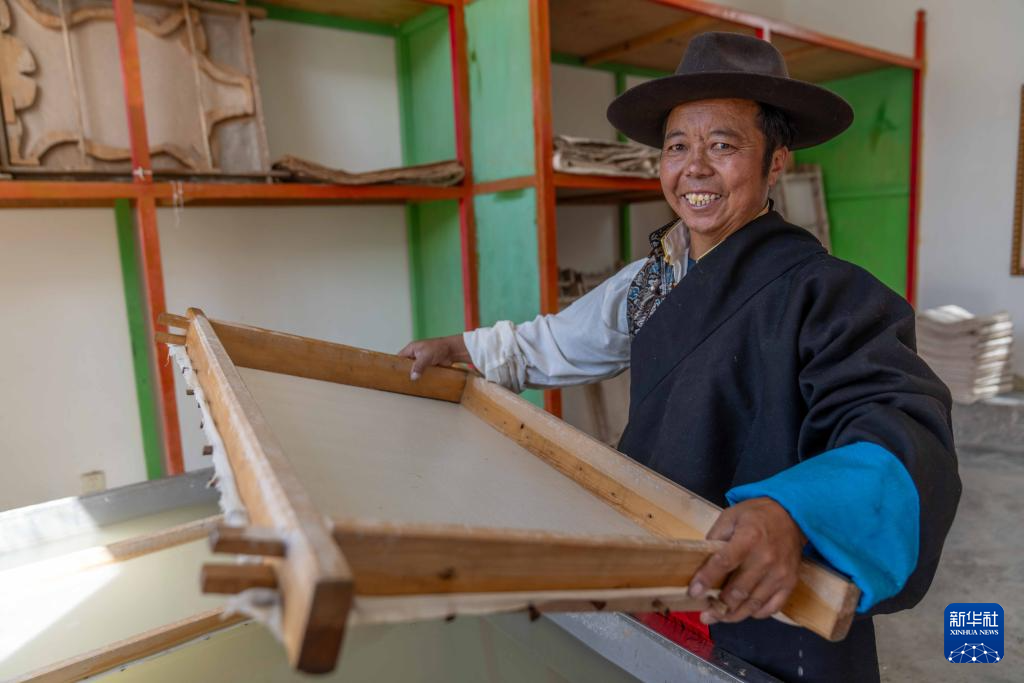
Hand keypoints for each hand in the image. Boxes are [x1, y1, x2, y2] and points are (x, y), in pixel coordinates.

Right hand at [398, 334, 470, 380]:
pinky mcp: (428, 366)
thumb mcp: (426, 356)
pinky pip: (422, 373)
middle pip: (406, 365)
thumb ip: (418, 366)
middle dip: (405, 372)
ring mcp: (422, 361)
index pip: (400, 358)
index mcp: (412, 349)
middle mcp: (415, 355)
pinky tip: (420, 383)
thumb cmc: (439, 348)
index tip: (393, 373)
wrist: (453, 351)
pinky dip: (421, 377)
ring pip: (414, 370)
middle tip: (402, 381)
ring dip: (414, 375)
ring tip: (410, 384)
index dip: (396, 365)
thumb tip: (413, 377)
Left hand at [688, 497, 806, 624]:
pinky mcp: (790, 583)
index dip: (706, 579)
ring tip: (719, 617)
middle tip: (705, 613)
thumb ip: (715, 537)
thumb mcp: (731, 516)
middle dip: (718, 606)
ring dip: (734, 614)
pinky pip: (772, 607)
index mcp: (749, 538)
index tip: (693, 592)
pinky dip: (755, 613)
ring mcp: (780, 573)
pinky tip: (742, 612)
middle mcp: (766, 558)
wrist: (791, 515)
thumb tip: (702, 561)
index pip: (724, 563)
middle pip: (739, 590)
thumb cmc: (757, 515)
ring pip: (754, 604)